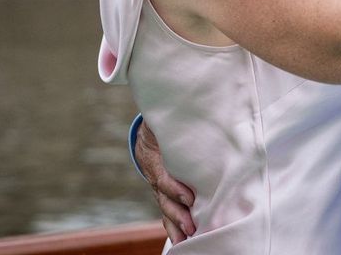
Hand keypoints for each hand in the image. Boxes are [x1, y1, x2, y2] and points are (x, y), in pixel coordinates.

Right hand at [135, 119, 195, 243]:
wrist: (147, 130)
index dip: (175, 188)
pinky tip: (183, 239)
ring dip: (176, 224)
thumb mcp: (161, 118)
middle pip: (165, 199)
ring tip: (189, 238)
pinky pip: (167, 210)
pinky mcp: (164, 192)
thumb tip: (189, 101)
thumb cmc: (161, 122)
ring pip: (165, 208)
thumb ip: (174, 116)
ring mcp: (158, 187)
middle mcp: (155, 176)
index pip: (164, 178)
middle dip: (178, 213)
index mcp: (154, 158)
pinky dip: (174, 225)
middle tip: (192, 225)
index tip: (190, 197)